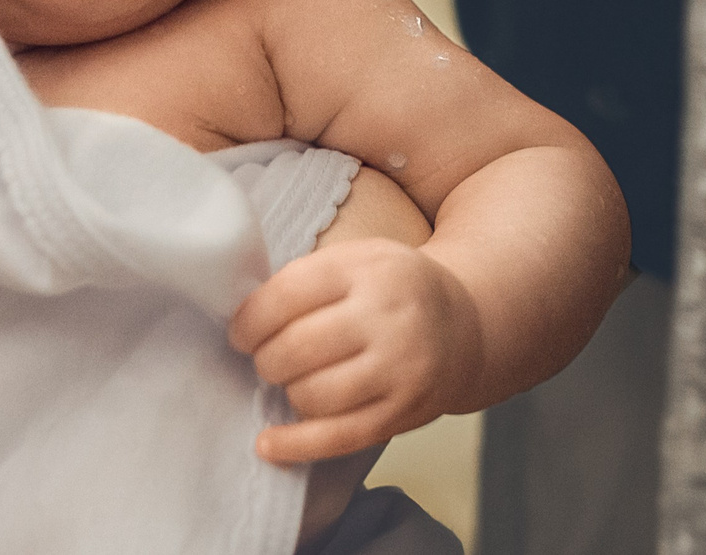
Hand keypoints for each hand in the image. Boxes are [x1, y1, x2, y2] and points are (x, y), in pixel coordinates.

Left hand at [230, 238, 483, 465]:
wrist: (466, 325)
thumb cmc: (393, 290)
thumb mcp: (359, 259)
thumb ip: (307, 279)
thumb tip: (242, 319)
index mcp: (368, 268)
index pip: (288, 294)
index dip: (250, 320)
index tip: (240, 333)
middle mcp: (387, 316)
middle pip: (297, 348)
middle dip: (265, 359)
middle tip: (266, 359)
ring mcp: (400, 367)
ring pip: (314, 394)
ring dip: (287, 392)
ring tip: (292, 381)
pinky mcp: (405, 411)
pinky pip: (338, 437)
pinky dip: (296, 445)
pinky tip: (268, 444)